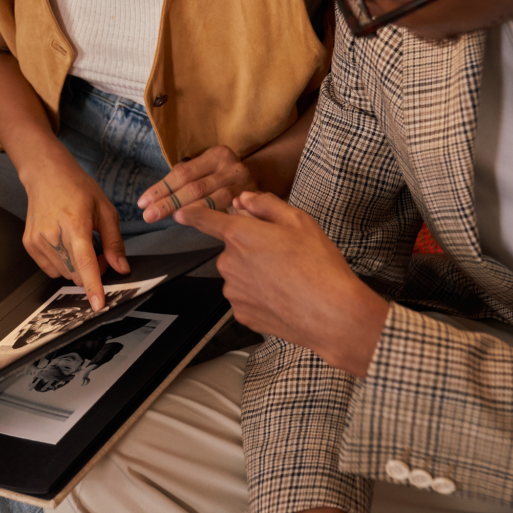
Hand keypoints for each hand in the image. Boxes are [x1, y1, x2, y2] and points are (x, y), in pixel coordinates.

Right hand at [20, 148, 129, 310]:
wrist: (46, 174)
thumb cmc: (77, 188)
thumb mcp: (105, 210)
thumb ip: (114, 242)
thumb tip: (122, 268)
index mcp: (75, 224)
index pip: (85, 262)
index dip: (93, 286)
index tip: (98, 305)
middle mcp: (52, 235)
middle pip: (76, 273)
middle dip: (92, 272)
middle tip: (99, 252)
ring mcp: (38, 241)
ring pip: (64, 274)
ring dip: (77, 268)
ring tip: (80, 244)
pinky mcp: (29, 244)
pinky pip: (51, 269)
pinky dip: (62, 264)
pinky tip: (65, 244)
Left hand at [137, 145, 256, 222]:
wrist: (265, 176)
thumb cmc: (226, 176)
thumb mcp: (209, 169)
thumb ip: (188, 179)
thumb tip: (155, 198)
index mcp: (216, 154)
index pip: (182, 173)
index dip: (161, 188)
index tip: (143, 202)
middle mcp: (231, 167)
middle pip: (194, 187)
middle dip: (169, 203)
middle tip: (148, 216)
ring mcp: (244, 185)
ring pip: (211, 201)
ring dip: (187, 212)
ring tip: (168, 220)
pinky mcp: (252, 201)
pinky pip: (226, 212)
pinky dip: (208, 219)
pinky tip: (194, 224)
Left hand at [175, 191, 389, 375]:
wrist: (330, 313)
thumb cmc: (318, 265)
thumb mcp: (299, 221)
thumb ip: (266, 204)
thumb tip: (244, 199)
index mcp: (240, 235)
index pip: (206, 220)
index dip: (193, 214)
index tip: (181, 213)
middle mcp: (229, 263)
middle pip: (232, 248)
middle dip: (251, 247)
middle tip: (283, 253)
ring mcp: (233, 291)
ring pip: (239, 274)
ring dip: (255, 272)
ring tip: (287, 277)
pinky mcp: (241, 313)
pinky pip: (245, 296)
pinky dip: (259, 294)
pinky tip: (283, 295)